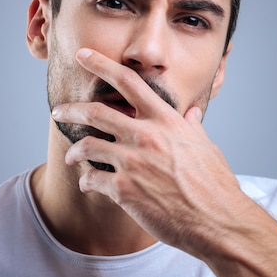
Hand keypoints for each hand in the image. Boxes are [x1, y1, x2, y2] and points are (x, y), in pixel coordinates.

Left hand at [52, 47, 247, 255]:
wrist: (218, 221)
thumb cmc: (215, 184)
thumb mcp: (206, 146)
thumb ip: (192, 126)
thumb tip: (191, 113)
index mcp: (165, 120)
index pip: (128, 81)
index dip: (101, 64)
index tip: (82, 55)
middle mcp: (145, 135)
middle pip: (95, 112)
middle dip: (70, 109)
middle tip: (58, 111)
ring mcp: (132, 162)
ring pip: (87, 145)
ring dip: (74, 150)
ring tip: (71, 155)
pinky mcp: (124, 191)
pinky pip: (92, 178)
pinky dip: (85, 180)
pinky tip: (87, 184)